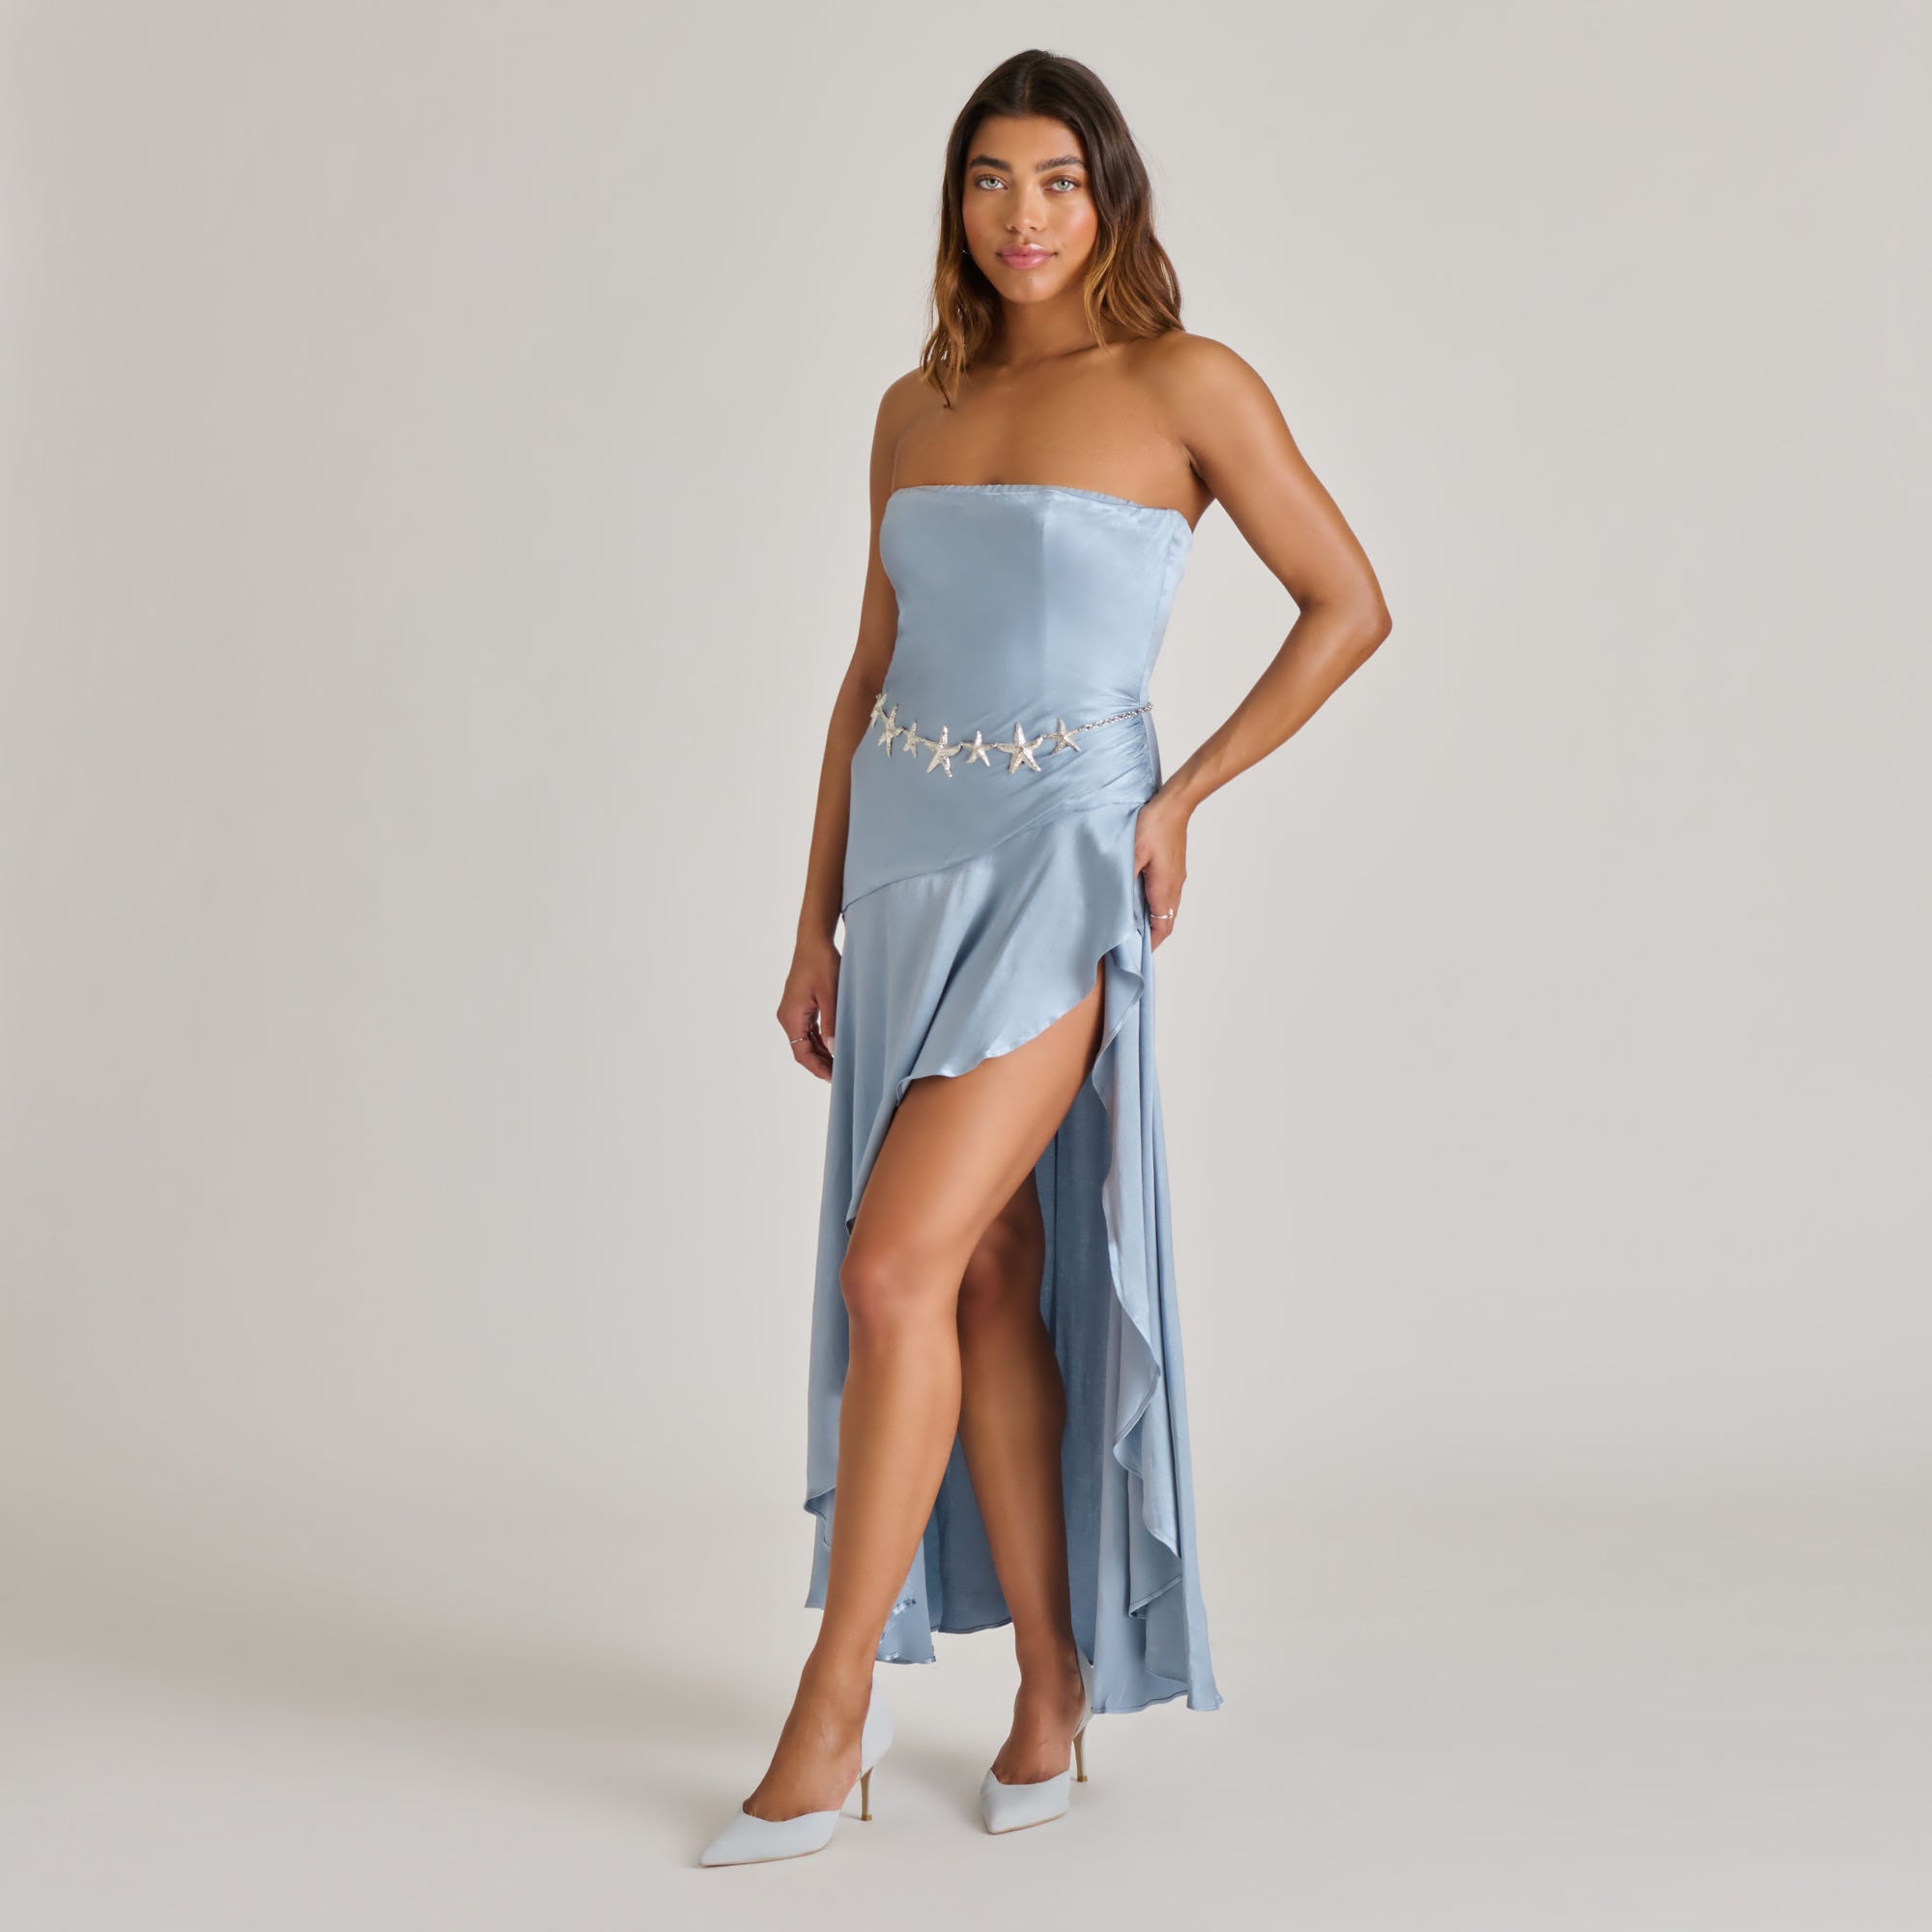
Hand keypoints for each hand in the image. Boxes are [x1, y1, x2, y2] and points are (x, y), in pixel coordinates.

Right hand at [779, 932, 840, 1080]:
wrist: (814, 942)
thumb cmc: (821, 964)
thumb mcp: (830, 995)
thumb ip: (831, 1024)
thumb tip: (833, 1049)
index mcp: (791, 1016)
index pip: (801, 1053)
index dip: (817, 1067)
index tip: (833, 1078)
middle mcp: (788, 1016)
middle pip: (802, 1049)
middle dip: (820, 1063)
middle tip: (841, 1074)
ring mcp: (793, 1011)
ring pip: (806, 1041)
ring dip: (821, 1052)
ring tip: (840, 1063)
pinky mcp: (800, 1006)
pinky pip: (809, 1030)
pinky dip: (820, 1040)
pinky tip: (835, 1046)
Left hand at [1134, 789, 1189, 950]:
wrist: (1174, 804)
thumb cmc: (1154, 825)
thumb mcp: (1132, 852)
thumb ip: (1124, 878)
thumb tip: (1117, 901)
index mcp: (1164, 888)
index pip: (1161, 928)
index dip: (1149, 945)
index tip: (1135, 954)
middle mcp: (1174, 887)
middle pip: (1165, 922)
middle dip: (1149, 936)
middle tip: (1128, 942)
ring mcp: (1176, 878)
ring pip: (1166, 909)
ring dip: (1151, 920)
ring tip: (1130, 924)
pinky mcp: (1174, 868)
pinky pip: (1166, 894)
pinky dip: (1153, 905)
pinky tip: (1136, 898)